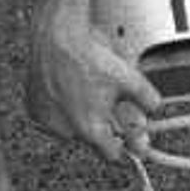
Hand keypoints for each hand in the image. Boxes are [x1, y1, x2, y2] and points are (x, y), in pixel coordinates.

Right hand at [24, 2, 156, 166]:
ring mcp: (48, 121)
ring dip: (79, 116)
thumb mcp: (128, 77)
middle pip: (92, 139)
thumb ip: (147, 99)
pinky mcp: (34, 110)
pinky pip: (52, 117)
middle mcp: (66, 131)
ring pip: (71, 128)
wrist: (57, 35)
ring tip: (84, 89)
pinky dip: (61, 108)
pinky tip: (68, 88)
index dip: (122, 145)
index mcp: (91, 129)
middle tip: (105, 101)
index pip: (112, 155)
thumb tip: (155, 109)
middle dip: (101, 125)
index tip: (127, 139)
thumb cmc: (89, 56)